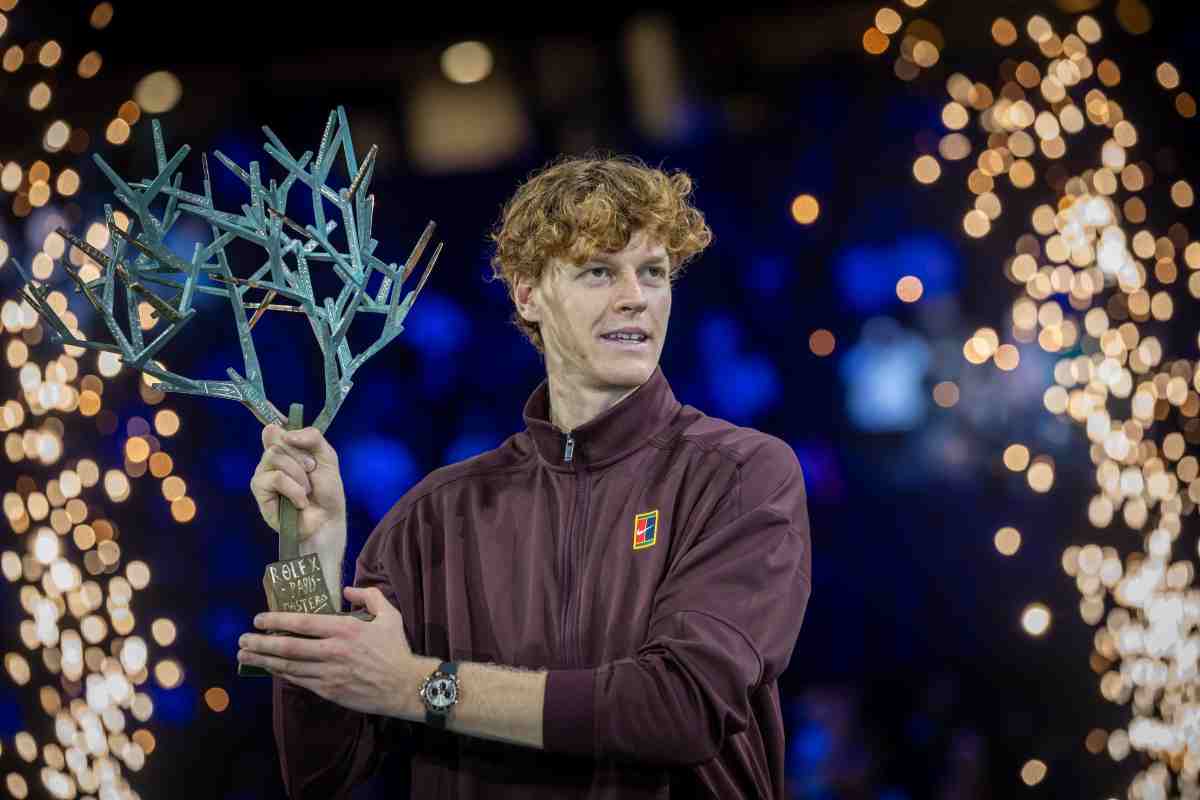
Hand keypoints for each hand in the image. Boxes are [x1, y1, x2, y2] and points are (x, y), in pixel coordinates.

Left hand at [237, 586, 420, 718]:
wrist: (404, 685)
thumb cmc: (396, 648)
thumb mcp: (388, 614)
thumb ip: (368, 596)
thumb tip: (347, 590)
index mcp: (345, 629)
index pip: (302, 622)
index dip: (276, 621)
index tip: (258, 619)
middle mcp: (333, 651)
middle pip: (288, 647)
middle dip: (260, 644)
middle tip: (241, 640)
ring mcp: (329, 673)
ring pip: (289, 667)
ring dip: (264, 661)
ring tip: (245, 656)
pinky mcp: (329, 691)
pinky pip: (300, 681)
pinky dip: (282, 675)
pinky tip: (271, 670)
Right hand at [250, 424, 346, 551]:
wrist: (327, 518)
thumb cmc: (326, 489)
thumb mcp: (327, 456)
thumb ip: (312, 437)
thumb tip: (283, 431)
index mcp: (286, 447)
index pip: (274, 428)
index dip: (278, 425)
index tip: (285, 430)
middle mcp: (271, 457)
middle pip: (277, 440)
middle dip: (301, 456)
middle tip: (312, 470)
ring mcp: (263, 472)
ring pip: (274, 456)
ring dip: (299, 474)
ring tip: (307, 490)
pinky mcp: (259, 490)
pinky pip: (275, 478)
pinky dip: (293, 489)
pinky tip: (300, 501)